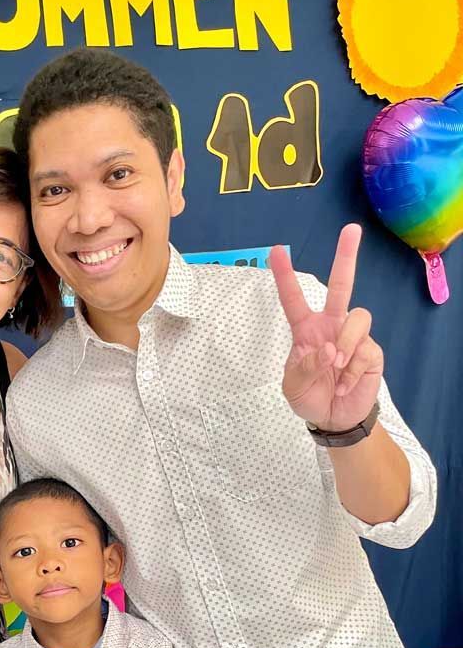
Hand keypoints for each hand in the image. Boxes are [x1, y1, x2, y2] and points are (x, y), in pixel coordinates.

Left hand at [270, 224, 382, 432]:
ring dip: (344, 344)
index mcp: (306, 329)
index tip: (275, 250)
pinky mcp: (371, 352)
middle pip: (341, 285)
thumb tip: (327, 350)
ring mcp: (353, 337)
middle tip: (351, 230)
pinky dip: (351, 371)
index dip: (284, 275)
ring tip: (335, 368)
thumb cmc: (309, 396)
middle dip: (346, 257)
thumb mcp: (293, 384)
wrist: (333, 418)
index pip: (293, 298)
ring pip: (357, 317)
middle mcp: (331, 325)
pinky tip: (344, 386)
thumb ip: (304, 366)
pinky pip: (365, 350)